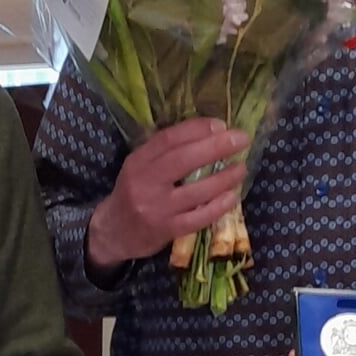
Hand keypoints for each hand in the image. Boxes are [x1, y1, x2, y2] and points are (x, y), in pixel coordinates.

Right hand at [88, 119, 248, 269]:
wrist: (114, 231)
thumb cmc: (134, 192)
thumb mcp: (139, 167)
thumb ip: (164, 152)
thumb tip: (208, 133)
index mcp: (137, 161)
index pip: (168, 139)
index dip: (196, 129)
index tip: (221, 124)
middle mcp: (145, 182)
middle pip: (183, 160)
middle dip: (216, 147)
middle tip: (241, 139)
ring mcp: (156, 208)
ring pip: (196, 191)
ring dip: (224, 178)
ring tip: (241, 168)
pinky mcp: (166, 230)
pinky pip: (198, 217)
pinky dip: (218, 206)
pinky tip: (232, 196)